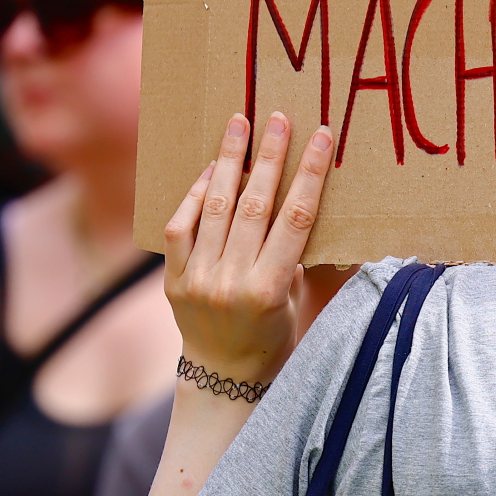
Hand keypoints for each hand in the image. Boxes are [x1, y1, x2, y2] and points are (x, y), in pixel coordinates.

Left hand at [163, 113, 331, 382]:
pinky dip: (195, 195)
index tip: (321, 139)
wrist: (224, 376)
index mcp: (270, 289)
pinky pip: (181, 227)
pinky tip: (211, 170)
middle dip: (268, 157)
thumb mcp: (297, 302)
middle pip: (254, 205)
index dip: (310, 174)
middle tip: (278, 119)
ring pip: (215, 209)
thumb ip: (298, 257)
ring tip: (239, 125)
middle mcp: (231, 281)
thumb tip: (307, 206)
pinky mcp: (174, 278)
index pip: (295, 219)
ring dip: (229, 162)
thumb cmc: (274, 337)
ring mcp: (198, 279)